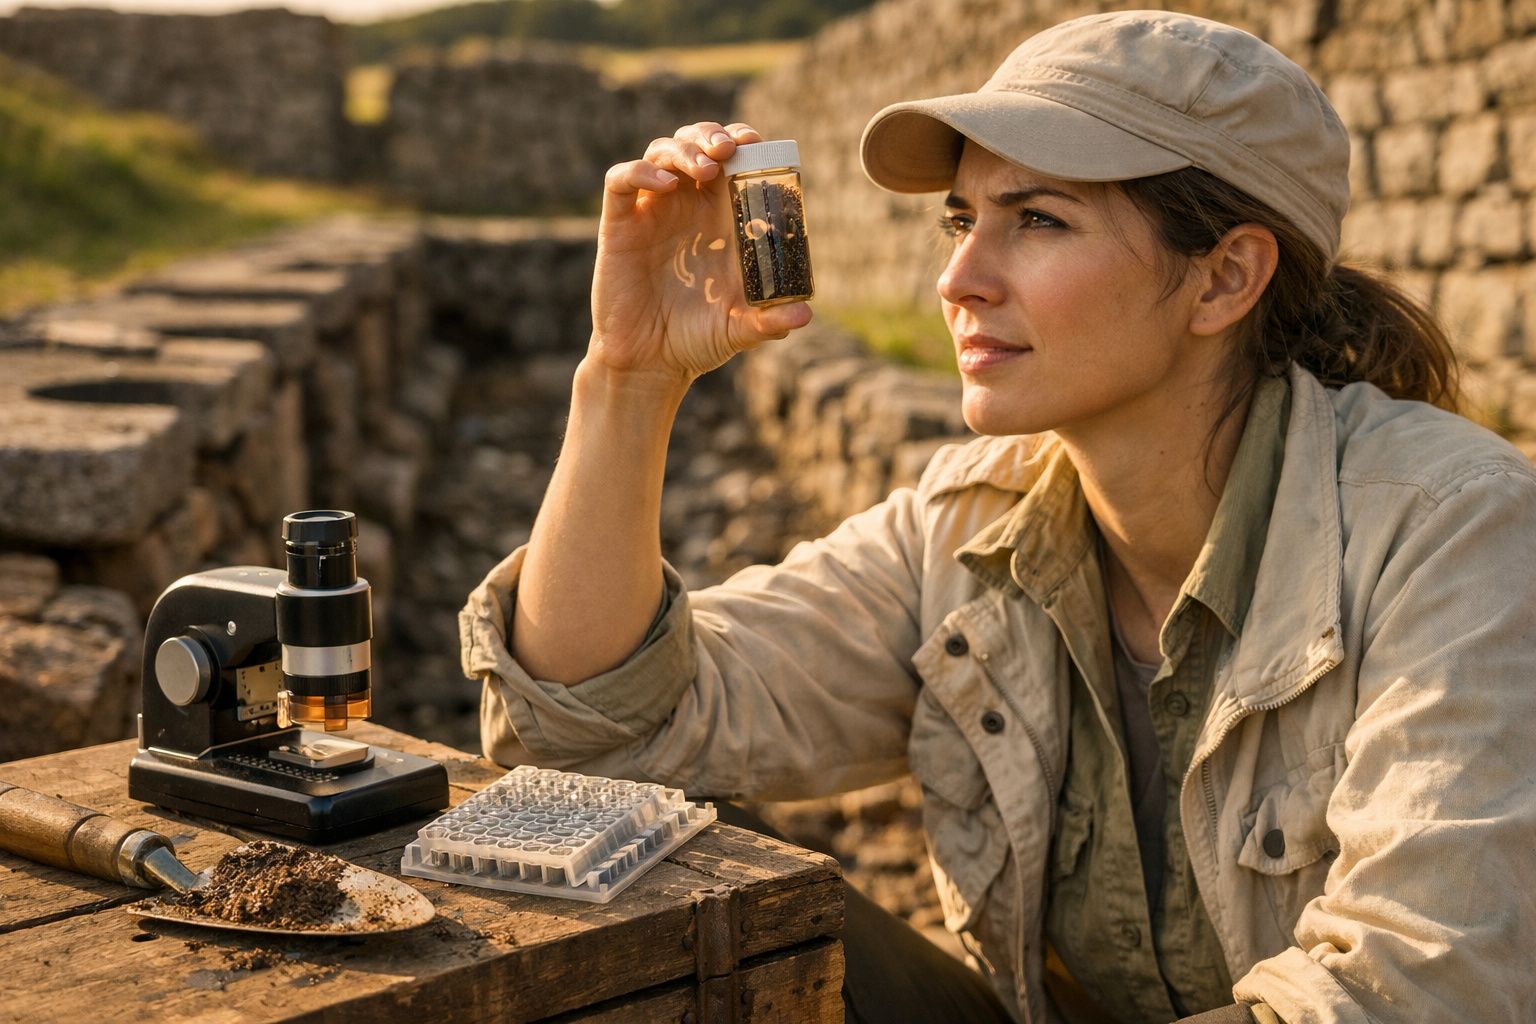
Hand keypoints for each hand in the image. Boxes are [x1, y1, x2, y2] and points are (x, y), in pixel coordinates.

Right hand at [590, 121, 813, 390]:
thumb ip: (769, 321)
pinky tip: (666, 186)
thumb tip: (805, 314)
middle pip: (695, 143)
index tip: (757, 144)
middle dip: (712, 134)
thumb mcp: (739, 330)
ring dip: (684, 149)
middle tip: (728, 148)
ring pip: (661, 152)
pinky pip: (622, 180)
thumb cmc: (696, 341)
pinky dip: (642, 172)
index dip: (742, 142)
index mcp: (718, 219)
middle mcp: (685, 207)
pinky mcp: (620, 225)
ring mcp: (651, 212)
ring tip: (706, 168)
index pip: (730, 162)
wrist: (649, 364)